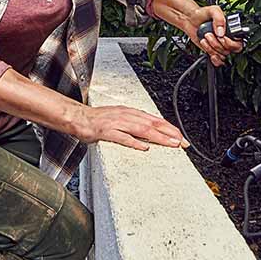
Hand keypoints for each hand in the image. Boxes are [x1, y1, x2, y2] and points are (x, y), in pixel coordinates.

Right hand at [71, 105, 189, 151]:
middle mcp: (126, 115)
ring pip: (142, 129)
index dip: (170, 128)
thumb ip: (134, 126)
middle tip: (182, 142)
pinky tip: (144, 147)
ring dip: (158, 137)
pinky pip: (122, 137)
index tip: (181, 138)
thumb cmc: (98, 120)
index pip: (155, 120)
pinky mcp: (106, 131)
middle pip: (152, 124)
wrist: (77, 117)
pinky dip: (134, 142)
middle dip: (170, 133)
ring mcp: (117, 123)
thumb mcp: (120, 119)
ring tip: (171, 144)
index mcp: (131, 112)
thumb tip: (150, 135)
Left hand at [183, 4, 244, 66]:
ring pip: (222, 55)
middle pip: (230, 50)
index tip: (221, 36)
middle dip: (218, 45)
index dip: (230, 42)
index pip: (239, 42)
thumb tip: (221, 32)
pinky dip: (213, 57)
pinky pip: (218, 61)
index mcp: (231, 30)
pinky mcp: (213, 51)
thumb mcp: (212, 10)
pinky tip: (208, 49)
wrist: (190, 20)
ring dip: (211, 48)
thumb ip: (219, 18)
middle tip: (210, 35)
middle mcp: (228, 39)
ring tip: (205, 37)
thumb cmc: (202, 14)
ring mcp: (220, 46)